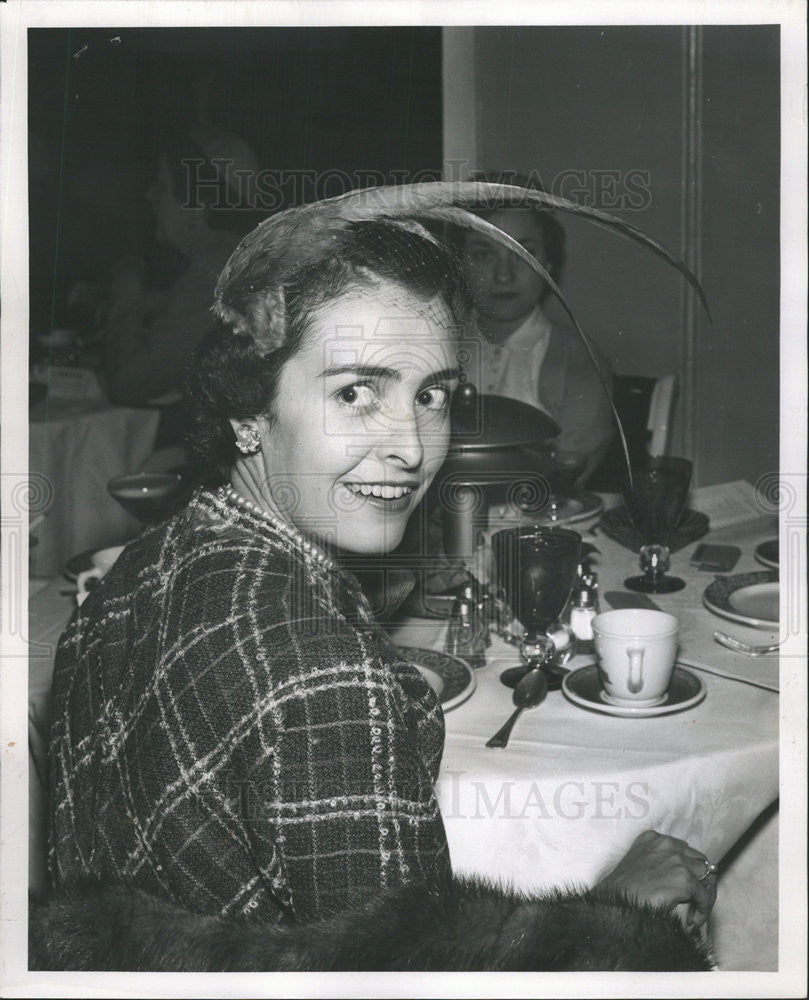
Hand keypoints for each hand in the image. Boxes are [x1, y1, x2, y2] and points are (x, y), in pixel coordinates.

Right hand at [598, 829, 717, 927]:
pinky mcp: (684, 878)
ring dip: (704, 895)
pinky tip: (693, 920)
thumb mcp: (639, 866)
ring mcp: (676, 860)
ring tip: (695, 912)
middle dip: (701, 882)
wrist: (615, 904)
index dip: (689, 872)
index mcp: (652, 838)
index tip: (686, 890)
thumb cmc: (622, 892)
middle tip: (695, 902)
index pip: (685, 851)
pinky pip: (705, 895)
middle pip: (699, 861)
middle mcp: (666, 844)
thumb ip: (659, 863)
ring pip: (707, 877)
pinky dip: (703, 910)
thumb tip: (682, 877)